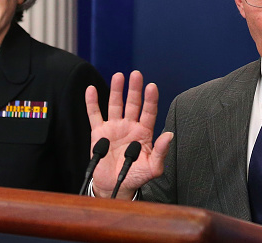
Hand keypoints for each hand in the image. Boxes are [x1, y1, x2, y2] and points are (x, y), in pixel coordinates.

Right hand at [85, 70, 172, 198]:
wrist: (115, 186)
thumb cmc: (136, 177)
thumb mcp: (152, 168)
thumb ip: (161, 152)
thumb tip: (170, 135)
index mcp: (144, 132)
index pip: (149, 112)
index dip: (150, 100)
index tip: (152, 87)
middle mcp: (130, 126)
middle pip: (133, 103)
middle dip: (134, 89)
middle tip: (136, 75)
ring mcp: (114, 127)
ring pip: (115, 105)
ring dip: (117, 90)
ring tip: (119, 76)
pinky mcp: (99, 133)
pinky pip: (94, 114)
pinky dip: (92, 102)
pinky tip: (91, 89)